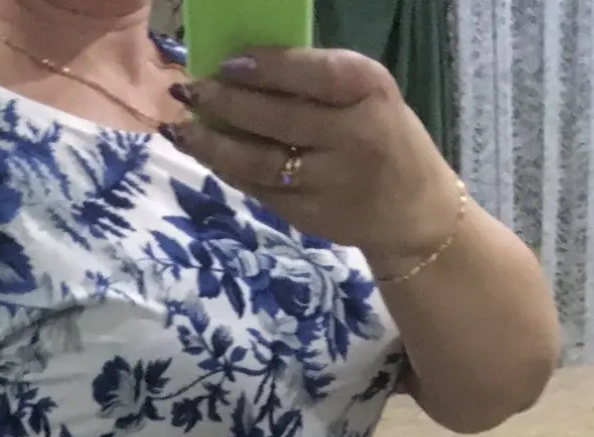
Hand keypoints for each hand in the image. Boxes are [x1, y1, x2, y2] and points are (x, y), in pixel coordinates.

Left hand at [168, 46, 460, 271]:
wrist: (412, 210)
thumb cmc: (382, 135)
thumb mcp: (367, 94)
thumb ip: (317, 81)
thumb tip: (245, 68)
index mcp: (369, 92)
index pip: (313, 74)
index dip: (266, 69)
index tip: (228, 63)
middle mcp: (353, 137)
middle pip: (279, 119)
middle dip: (226, 104)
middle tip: (189, 91)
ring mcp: (330, 182)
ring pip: (261, 162)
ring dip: (214, 145)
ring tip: (181, 129)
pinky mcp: (310, 216)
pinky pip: (260, 190)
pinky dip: (229, 171)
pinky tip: (207, 156)